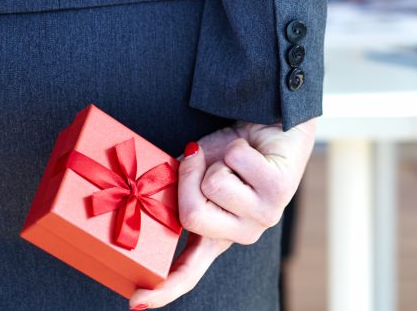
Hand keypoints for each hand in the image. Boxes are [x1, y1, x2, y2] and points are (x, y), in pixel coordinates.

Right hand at [128, 119, 316, 308]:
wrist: (270, 124)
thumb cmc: (232, 152)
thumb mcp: (194, 172)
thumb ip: (174, 189)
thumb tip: (142, 194)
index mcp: (217, 235)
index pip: (189, 271)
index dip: (163, 287)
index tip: (137, 301)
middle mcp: (242, 233)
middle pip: (192, 215)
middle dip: (187, 176)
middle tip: (199, 159)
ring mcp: (263, 215)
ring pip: (214, 184)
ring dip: (217, 159)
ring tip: (236, 158)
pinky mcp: (279, 189)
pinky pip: (235, 161)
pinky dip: (237, 145)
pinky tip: (253, 151)